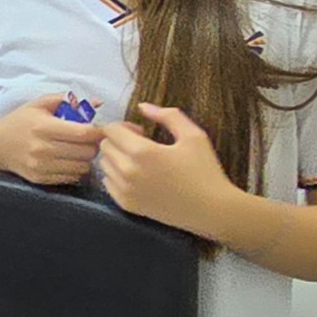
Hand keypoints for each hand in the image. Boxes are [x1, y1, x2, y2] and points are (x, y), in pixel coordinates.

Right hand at [0, 95, 106, 185]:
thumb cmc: (18, 122)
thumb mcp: (38, 104)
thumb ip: (66, 100)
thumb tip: (97, 102)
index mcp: (43, 127)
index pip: (84, 133)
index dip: (98, 131)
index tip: (98, 128)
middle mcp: (42, 149)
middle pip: (87, 152)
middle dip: (93, 145)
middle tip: (89, 140)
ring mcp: (41, 166)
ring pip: (82, 167)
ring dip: (85, 159)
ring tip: (79, 150)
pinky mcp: (40, 179)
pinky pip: (71, 177)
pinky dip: (75, 170)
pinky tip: (68, 160)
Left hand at [98, 102, 242, 238]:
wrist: (212, 210)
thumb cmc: (205, 170)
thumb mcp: (193, 135)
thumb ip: (167, 116)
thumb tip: (142, 106)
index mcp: (141, 152)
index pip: (111, 130)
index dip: (125, 127)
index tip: (142, 133)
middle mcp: (127, 171)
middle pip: (105, 146)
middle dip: (119, 141)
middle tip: (142, 146)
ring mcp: (124, 190)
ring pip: (104, 164)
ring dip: (116, 158)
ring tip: (140, 162)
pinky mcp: (126, 205)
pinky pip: (108, 183)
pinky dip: (116, 176)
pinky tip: (137, 177)